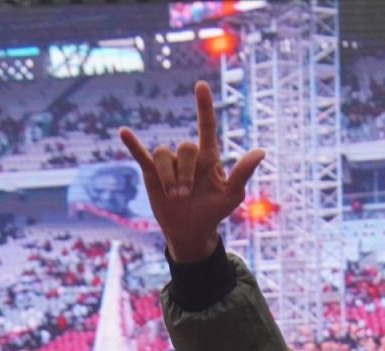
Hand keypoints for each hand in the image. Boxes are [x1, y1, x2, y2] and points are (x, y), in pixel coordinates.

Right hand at [119, 82, 264, 263]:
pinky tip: (124, 133)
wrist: (192, 230)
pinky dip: (133, 144)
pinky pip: (141, 154)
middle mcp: (189, 156)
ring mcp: (170, 163)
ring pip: (164, 155)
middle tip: (186, 195)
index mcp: (209, 158)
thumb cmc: (215, 210)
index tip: (201, 86)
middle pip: (185, 148)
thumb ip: (243, 173)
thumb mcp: (232, 194)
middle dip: (185, 173)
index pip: (207, 127)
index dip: (204, 107)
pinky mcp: (152, 172)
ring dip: (169, 177)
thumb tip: (261, 151)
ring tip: (175, 196)